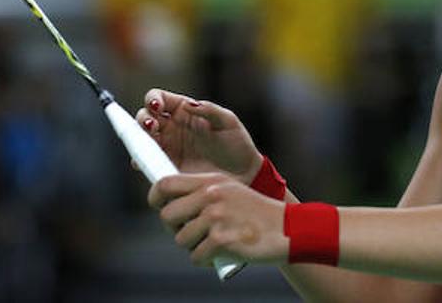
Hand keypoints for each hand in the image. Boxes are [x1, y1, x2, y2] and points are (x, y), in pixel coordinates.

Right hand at [135, 89, 262, 181]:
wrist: (243, 175)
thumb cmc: (237, 144)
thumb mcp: (228, 122)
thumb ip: (209, 109)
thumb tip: (188, 104)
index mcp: (184, 110)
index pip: (159, 98)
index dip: (153, 99)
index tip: (157, 106)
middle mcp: (171, 128)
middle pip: (144, 117)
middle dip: (143, 119)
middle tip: (151, 126)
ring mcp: (167, 148)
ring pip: (141, 139)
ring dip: (138, 139)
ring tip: (148, 142)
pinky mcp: (166, 168)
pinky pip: (146, 163)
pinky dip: (140, 161)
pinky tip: (145, 161)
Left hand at [149, 172, 287, 266]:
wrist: (286, 228)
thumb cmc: (255, 213)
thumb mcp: (229, 190)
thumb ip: (202, 192)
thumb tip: (169, 204)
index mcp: (210, 180)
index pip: (166, 183)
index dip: (155, 196)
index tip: (158, 206)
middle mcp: (210, 196)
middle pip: (167, 215)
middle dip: (174, 228)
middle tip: (190, 232)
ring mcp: (215, 218)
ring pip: (180, 239)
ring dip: (193, 246)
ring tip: (212, 241)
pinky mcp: (221, 240)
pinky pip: (196, 256)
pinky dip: (205, 259)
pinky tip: (220, 252)